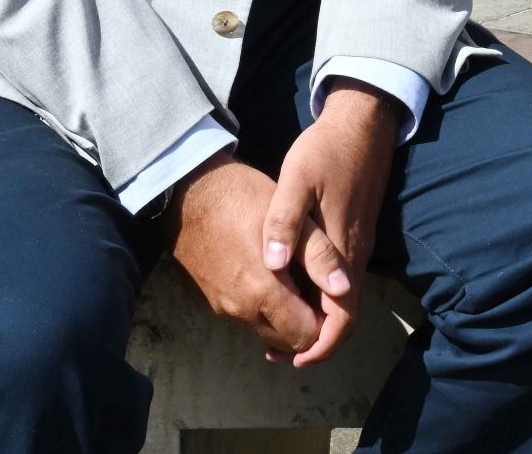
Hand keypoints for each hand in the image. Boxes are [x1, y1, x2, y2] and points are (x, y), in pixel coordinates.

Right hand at [168, 152, 322, 360]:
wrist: (186, 192)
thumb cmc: (242, 197)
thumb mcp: (289, 216)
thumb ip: (318, 254)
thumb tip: (344, 288)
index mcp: (262, 292)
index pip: (305, 337)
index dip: (326, 322)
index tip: (331, 297)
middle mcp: (240, 310)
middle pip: (286, 340)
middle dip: (307, 323)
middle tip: (317, 289)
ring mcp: (223, 307)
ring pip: (266, 330)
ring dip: (285, 315)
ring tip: (296, 279)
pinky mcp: (212, 300)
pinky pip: (247, 316)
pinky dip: (265, 307)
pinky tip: (270, 275)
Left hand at [259, 84, 398, 366]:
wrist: (364, 122)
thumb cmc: (327, 150)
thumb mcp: (296, 179)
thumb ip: (284, 223)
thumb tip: (272, 267)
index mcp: (343, 250)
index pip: (342, 317)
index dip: (320, 346)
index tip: (293, 359)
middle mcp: (356, 255)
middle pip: (344, 316)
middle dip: (315, 341)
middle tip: (278, 352)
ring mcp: (359, 244)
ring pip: (342, 298)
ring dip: (316, 319)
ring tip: (278, 324)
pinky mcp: (355, 233)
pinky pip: (341, 280)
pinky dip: (319, 296)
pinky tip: (293, 288)